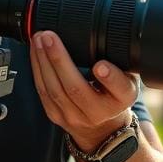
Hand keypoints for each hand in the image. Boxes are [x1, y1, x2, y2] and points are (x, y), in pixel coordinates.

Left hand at [29, 30, 138, 152]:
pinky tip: (35, 51)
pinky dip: (37, 69)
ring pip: (54, 90)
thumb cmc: (113, 95)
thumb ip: (121, 63)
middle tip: (49, 36)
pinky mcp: (55, 115)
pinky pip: (43, 91)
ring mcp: (74, 117)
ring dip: (43, 61)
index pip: (120, 90)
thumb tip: (110, 34)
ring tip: (39, 39)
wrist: (101, 128)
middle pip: (76, 88)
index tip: (101, 65)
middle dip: (59, 60)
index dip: (110, 78)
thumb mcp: (127, 80)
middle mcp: (98, 112)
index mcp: (121, 100)